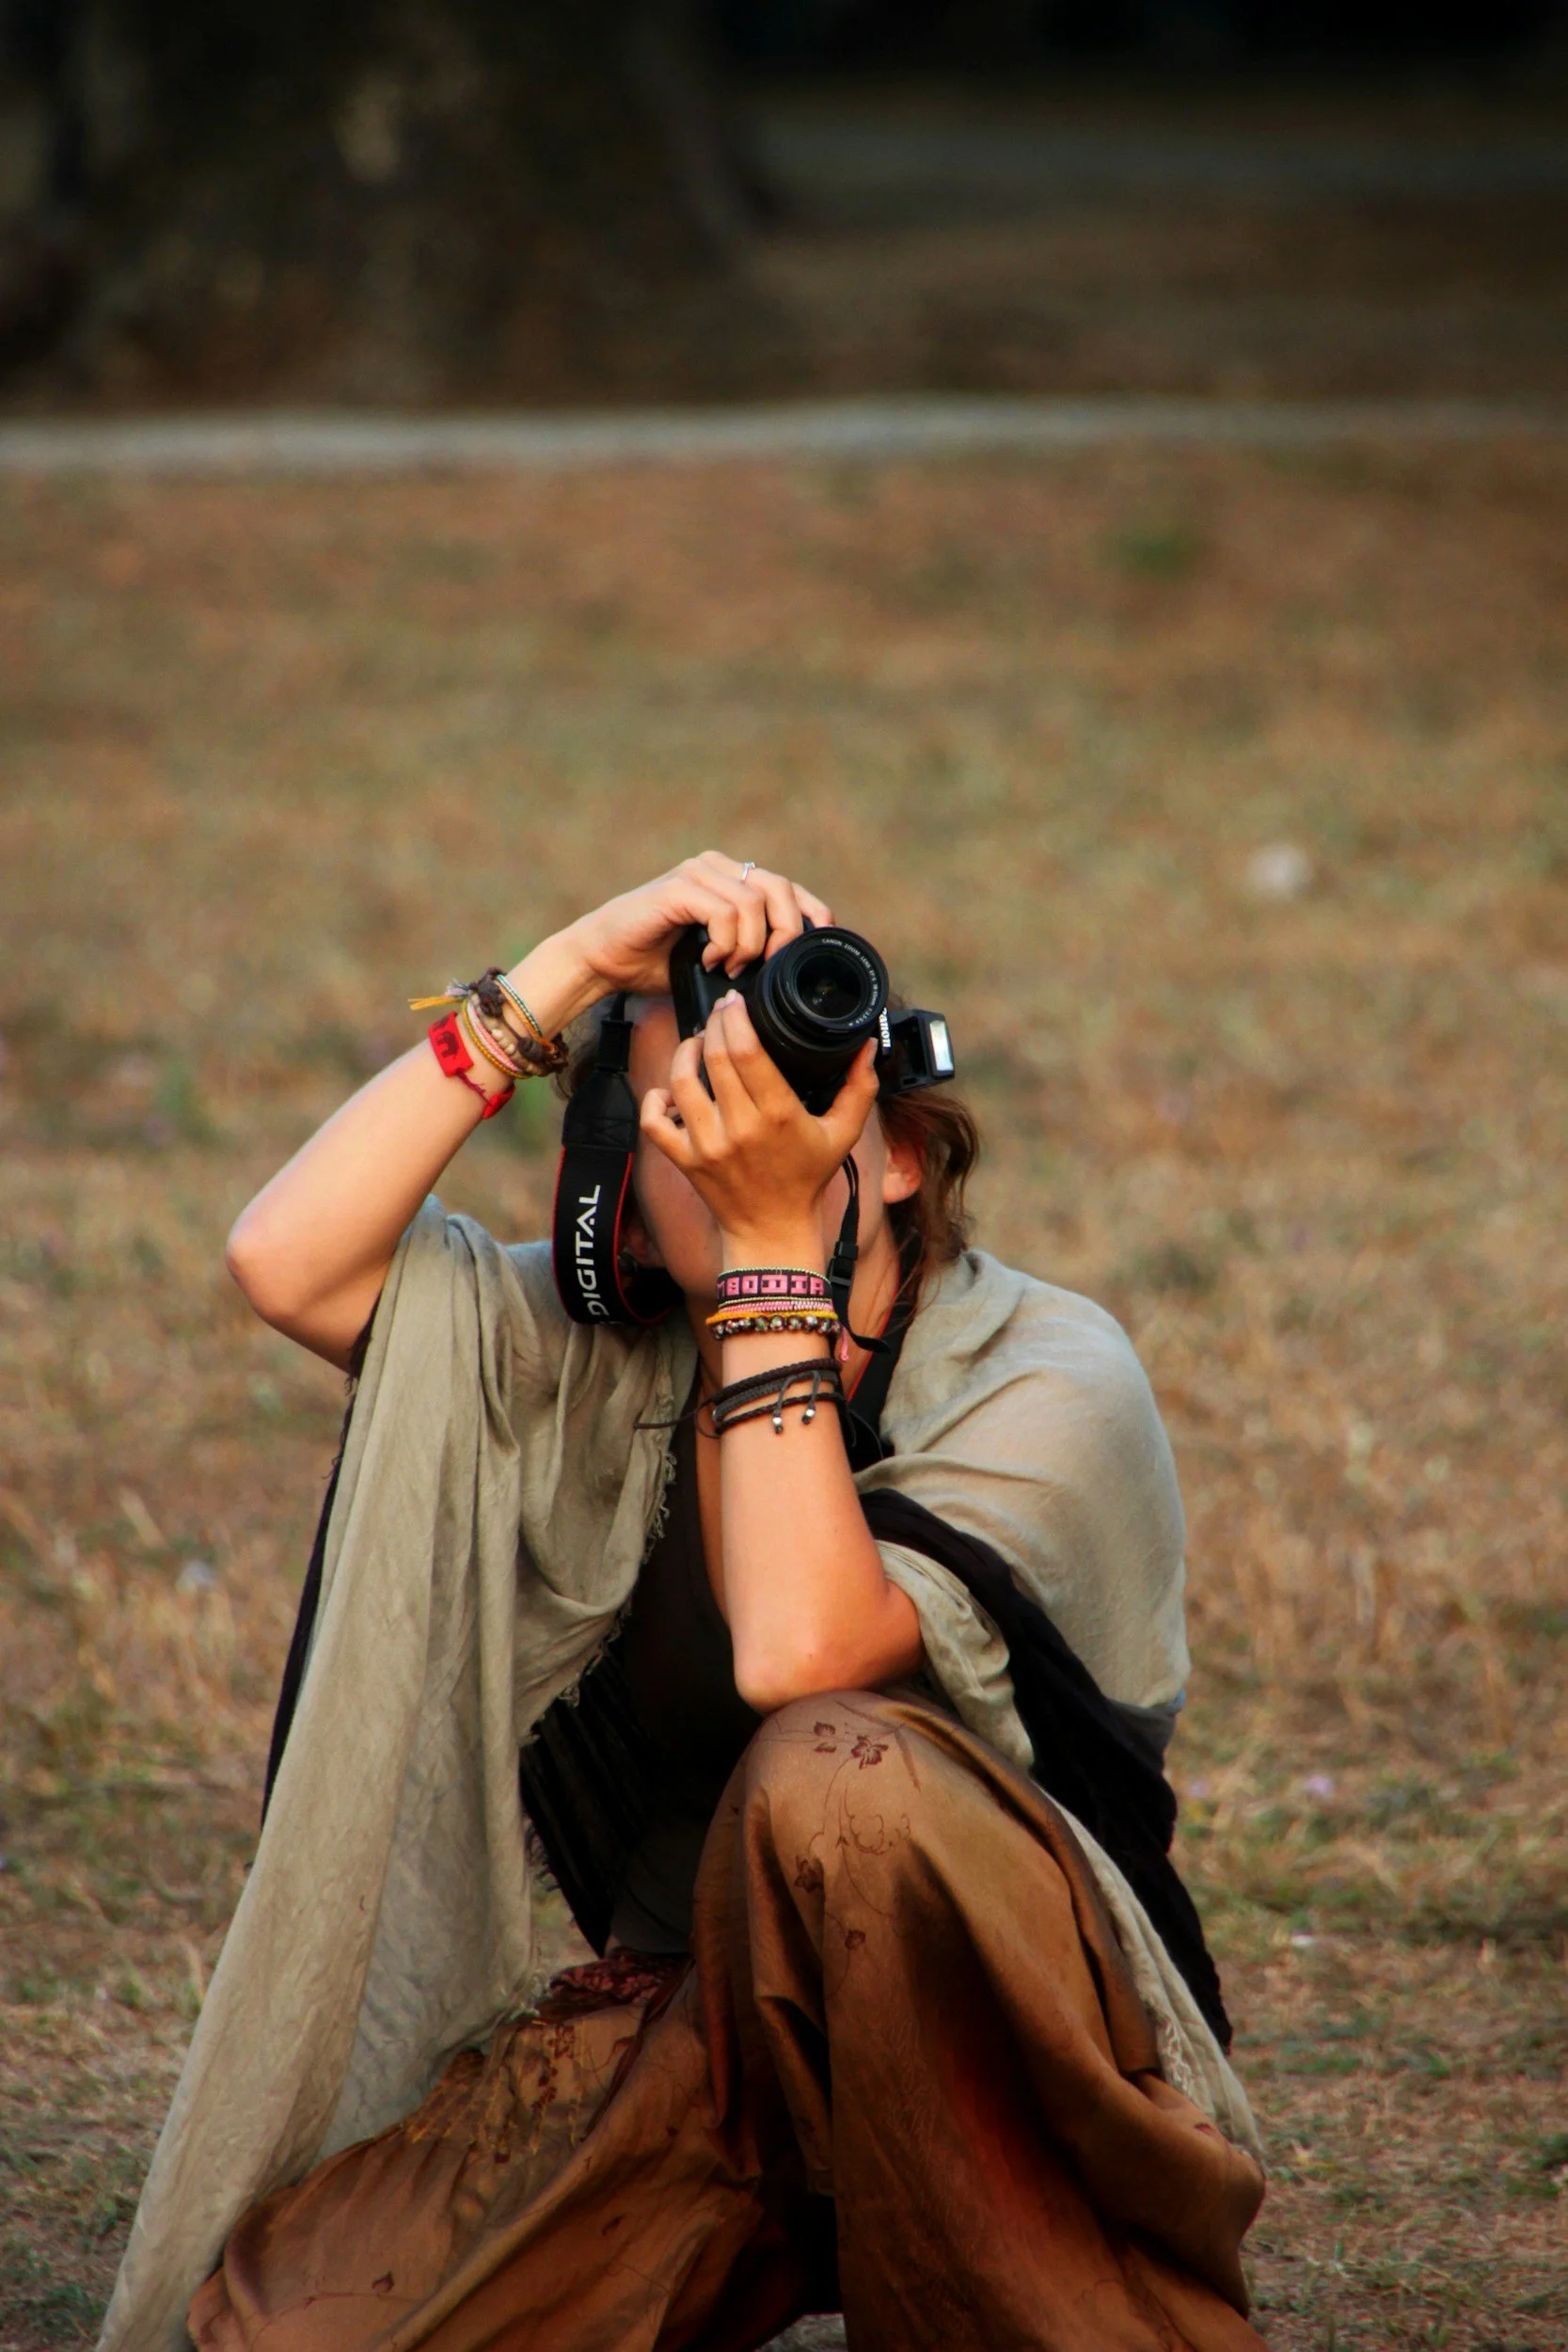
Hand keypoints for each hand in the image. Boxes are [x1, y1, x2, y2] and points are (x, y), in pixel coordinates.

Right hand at [564, 852, 832, 998]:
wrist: (602, 960)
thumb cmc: (655, 963)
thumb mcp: (717, 960)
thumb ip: (750, 954)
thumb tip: (792, 977)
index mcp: (732, 879)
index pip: (790, 889)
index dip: (813, 916)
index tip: (815, 953)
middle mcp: (717, 868)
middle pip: (780, 889)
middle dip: (785, 934)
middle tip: (768, 967)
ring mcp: (696, 873)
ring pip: (754, 901)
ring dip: (750, 945)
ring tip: (729, 967)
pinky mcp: (677, 888)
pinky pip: (723, 911)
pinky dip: (725, 942)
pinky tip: (710, 959)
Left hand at [640, 992, 880, 1263]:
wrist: (772, 1231)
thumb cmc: (806, 1179)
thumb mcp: (843, 1134)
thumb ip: (860, 1088)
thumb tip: (867, 1047)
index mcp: (779, 1115)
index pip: (748, 1052)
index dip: (736, 1018)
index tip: (736, 1001)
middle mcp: (740, 1128)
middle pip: (714, 1056)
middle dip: (713, 1024)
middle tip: (720, 1014)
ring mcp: (707, 1145)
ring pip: (680, 1080)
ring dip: (684, 1052)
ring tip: (696, 1043)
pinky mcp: (684, 1160)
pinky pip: (653, 1121)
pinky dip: (655, 1099)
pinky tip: (671, 1090)